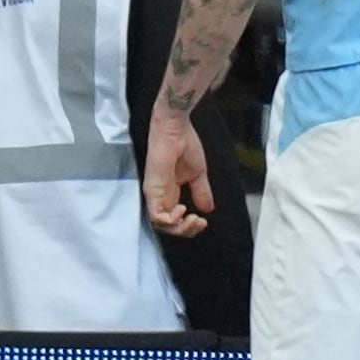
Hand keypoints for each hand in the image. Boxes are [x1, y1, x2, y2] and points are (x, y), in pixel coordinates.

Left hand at [142, 106, 214, 235]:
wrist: (176, 129)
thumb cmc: (184, 143)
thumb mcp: (198, 174)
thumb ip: (201, 192)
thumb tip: (208, 209)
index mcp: (170, 192)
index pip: (174, 220)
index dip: (188, 226)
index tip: (203, 221)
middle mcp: (161, 196)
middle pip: (167, 227)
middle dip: (186, 231)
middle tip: (199, 223)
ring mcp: (154, 194)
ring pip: (160, 225)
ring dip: (180, 228)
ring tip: (193, 218)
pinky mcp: (152, 190)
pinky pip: (155, 216)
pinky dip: (169, 220)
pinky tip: (182, 209)